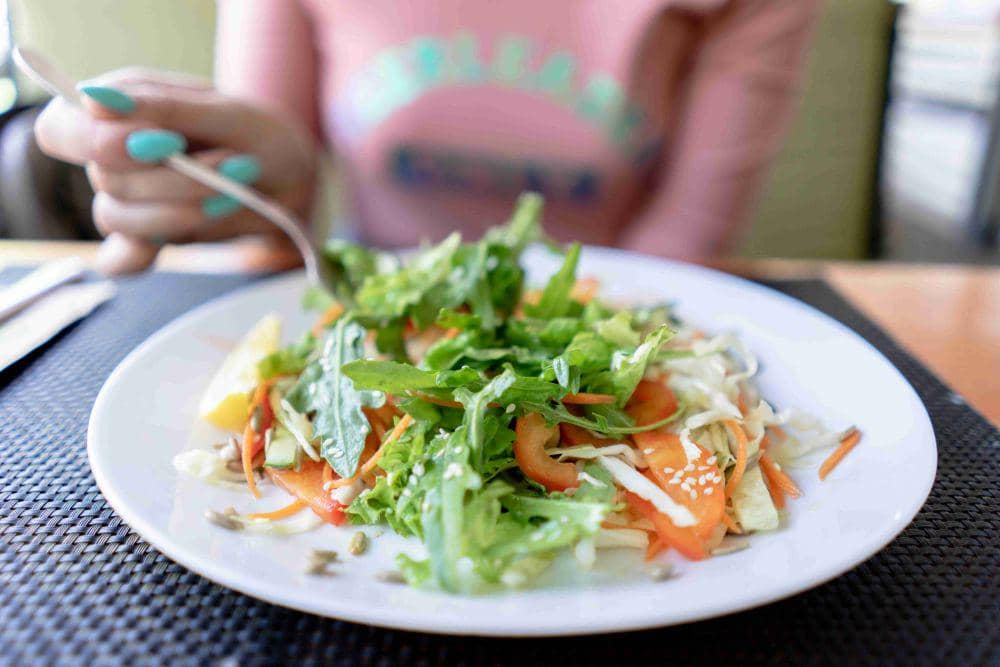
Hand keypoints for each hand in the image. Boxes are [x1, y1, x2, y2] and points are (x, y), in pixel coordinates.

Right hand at [34, 68, 317, 272]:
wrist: (296, 181)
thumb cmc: (262, 136)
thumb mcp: (230, 112)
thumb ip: (164, 106)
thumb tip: (93, 98)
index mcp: (122, 109)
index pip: (61, 128)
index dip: (93, 139)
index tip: (160, 142)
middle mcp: (116, 155)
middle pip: (105, 179)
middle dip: (173, 180)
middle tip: (235, 167)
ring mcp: (131, 200)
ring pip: (118, 218)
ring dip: (181, 211)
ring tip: (233, 195)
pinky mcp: (150, 237)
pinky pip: (121, 260)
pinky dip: (137, 259)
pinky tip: (158, 251)